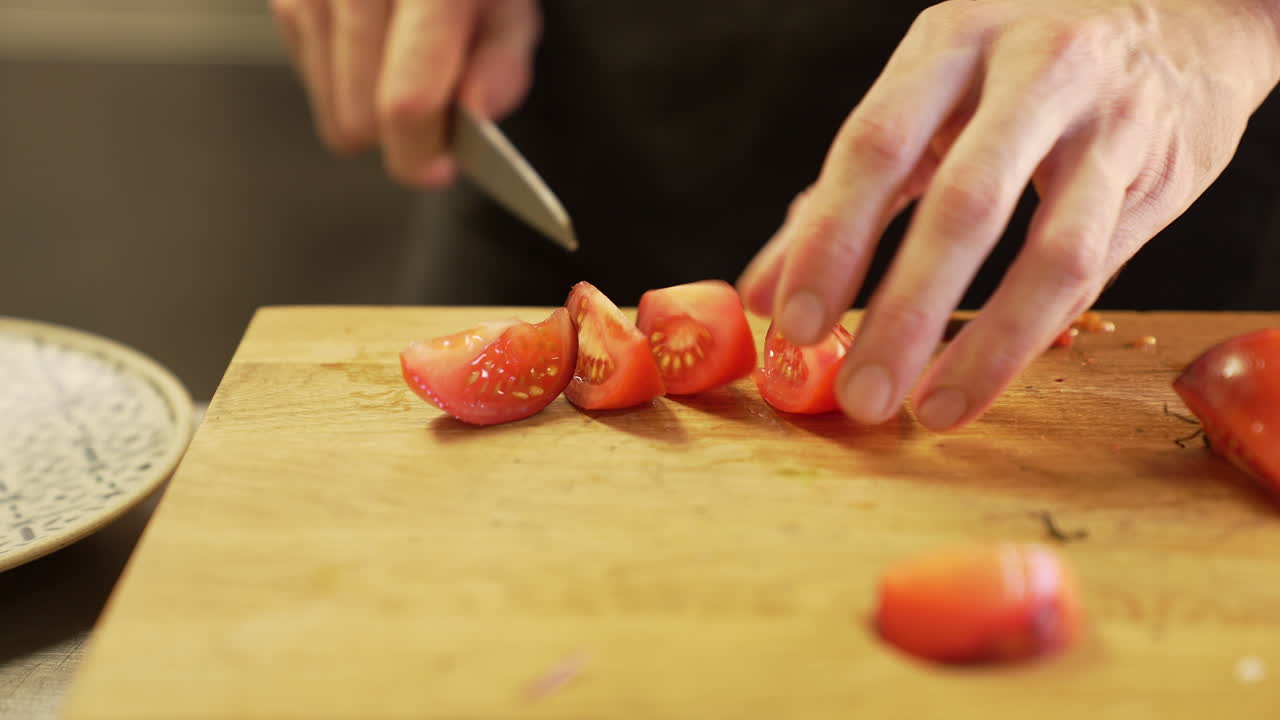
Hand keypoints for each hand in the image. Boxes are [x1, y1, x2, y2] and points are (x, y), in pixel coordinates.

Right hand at [270, 0, 539, 185]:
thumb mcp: (509, 7)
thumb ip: (502, 64)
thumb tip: (476, 113)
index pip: (407, 100)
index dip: (422, 152)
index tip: (438, 167)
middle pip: (361, 118)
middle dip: (402, 133)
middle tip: (433, 99)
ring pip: (333, 114)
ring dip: (372, 110)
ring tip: (403, 62)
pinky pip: (312, 85)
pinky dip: (346, 81)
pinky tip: (373, 46)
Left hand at [737, 0, 1279, 429]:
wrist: (1184, 16)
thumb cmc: (1020, 68)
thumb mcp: (928, 99)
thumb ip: (842, 196)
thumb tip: (762, 295)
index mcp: (953, 41)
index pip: (876, 146)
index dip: (832, 242)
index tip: (794, 325)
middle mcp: (1038, 68)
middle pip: (964, 204)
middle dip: (907, 312)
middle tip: (863, 395)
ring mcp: (1110, 121)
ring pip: (1052, 252)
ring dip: (989, 345)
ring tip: (931, 410)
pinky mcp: (1160, 175)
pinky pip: (1097, 269)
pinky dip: (1037, 331)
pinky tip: (987, 377)